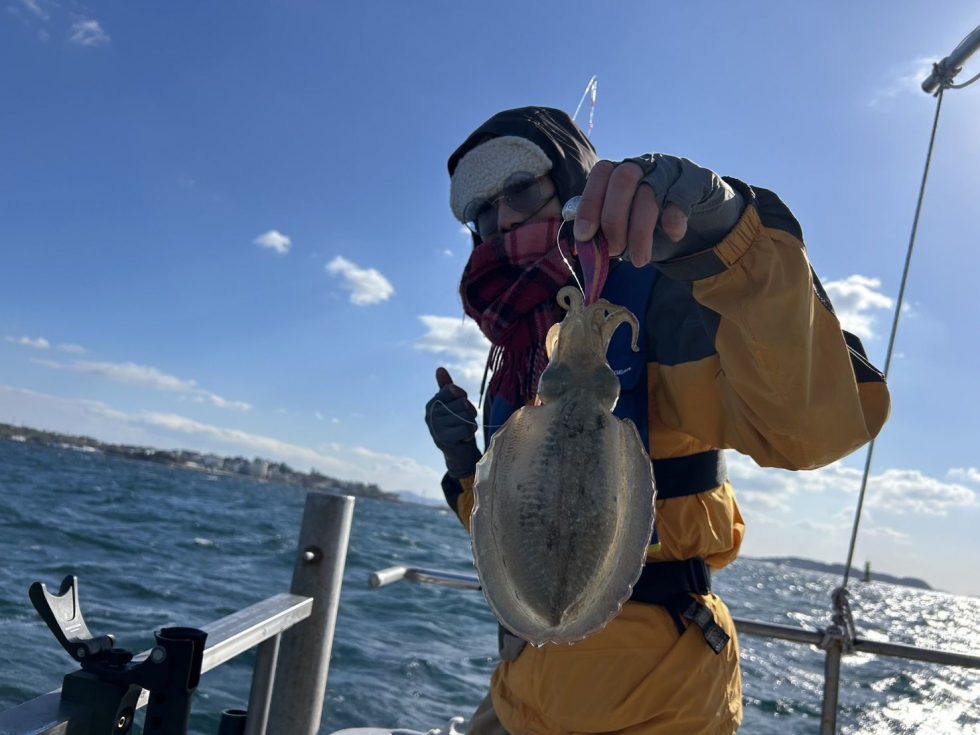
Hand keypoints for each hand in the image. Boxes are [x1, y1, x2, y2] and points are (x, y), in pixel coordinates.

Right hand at [425, 367, 481, 477]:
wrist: (458, 452)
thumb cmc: (458, 424)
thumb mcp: (453, 404)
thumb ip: (447, 387)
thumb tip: (439, 368)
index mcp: (432, 402)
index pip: (452, 389)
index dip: (463, 396)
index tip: (463, 405)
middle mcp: (430, 414)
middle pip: (462, 404)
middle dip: (470, 412)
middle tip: (465, 421)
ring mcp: (435, 427)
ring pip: (466, 417)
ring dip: (471, 424)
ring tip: (464, 430)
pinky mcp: (443, 440)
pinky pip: (466, 429)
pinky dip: (470, 433)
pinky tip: (464, 437)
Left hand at [572, 155, 741, 267]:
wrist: (701, 225)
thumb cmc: (655, 227)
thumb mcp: (626, 230)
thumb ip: (606, 233)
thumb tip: (586, 244)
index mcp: (622, 171)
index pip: (601, 174)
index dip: (590, 204)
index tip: (585, 236)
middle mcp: (645, 164)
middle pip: (624, 179)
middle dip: (614, 220)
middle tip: (614, 250)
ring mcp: (672, 168)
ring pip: (650, 191)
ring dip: (639, 231)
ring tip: (639, 260)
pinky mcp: (698, 179)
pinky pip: (682, 194)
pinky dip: (673, 217)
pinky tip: (673, 235)